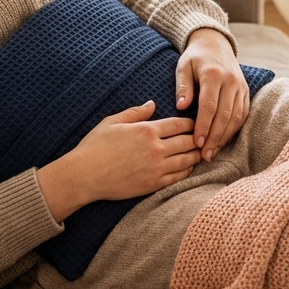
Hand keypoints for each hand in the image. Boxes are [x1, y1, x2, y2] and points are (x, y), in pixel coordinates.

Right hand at [36, 101, 198, 221]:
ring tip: (201, 152)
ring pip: (187, 160)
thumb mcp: (112, 122)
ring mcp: (156, 168)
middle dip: (198, 138)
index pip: (179, 124)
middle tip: (204, 137)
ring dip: (196, 155)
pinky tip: (189, 167)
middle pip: (188, 142)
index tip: (195, 123)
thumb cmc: (95, 146)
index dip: (191, 123)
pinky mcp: (153, 184)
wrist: (84, 175)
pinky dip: (187, 171)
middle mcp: (156, 149)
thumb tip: (152, 104)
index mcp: (147, 130)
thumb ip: (135, 112)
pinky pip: (178, 177)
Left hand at [175, 28, 248, 161]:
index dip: (203, 126)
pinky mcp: (246, 92)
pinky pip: (242, 114)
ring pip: (236, 117)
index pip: (209, 105)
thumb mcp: (183, 66)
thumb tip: (181, 106)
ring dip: (225, 137)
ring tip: (212, 152)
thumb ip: (183, 86)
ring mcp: (241, 87)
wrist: (215, 44)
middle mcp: (231, 81)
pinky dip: (233, 130)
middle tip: (205, 155)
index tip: (196, 142)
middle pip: (225, 115)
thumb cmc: (195, 57)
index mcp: (214, 74)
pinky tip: (223, 141)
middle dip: (215, 137)